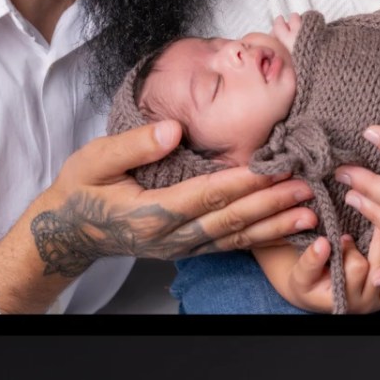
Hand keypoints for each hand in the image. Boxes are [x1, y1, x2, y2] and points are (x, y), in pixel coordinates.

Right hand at [0, 120, 318, 312]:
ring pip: (235, 238)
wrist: (69, 230)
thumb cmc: (81, 189)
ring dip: (274, 225)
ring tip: (310, 212)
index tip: (275, 166)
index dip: (243, 182)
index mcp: (150, 214)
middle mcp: (171, 237)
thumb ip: (133, 146)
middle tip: (307, 187)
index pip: (206, 194)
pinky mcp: (187, 249)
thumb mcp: (94, 160)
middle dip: (271, 203)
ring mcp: (181, 248)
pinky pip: (229, 245)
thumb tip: (173, 129)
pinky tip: (285, 227)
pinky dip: (260, 237)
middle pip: (230, 219)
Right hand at [284, 233, 379, 312]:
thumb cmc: (307, 282)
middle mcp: (367, 303)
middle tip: (378, 214)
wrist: (316, 294)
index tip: (344, 235)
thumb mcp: (300, 274)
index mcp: (344, 298)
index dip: (350, 249)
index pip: (356, 269)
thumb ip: (310, 261)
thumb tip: (323, 243)